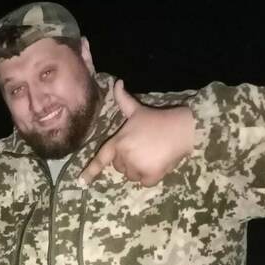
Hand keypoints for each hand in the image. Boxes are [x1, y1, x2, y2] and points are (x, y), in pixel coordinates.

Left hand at [79, 79, 194, 186]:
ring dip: (140, 170)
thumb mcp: (136, 110)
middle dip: (129, 161)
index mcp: (118, 142)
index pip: (101, 159)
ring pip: (132, 176)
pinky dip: (151, 177)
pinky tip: (158, 163)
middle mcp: (124, 155)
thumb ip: (123, 99)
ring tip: (152, 154)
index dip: (90, 172)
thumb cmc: (157, 119)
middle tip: (144, 148)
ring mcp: (137, 166)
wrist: (182, 128)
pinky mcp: (150, 174)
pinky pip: (145, 182)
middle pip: (120, 167)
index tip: (81, 182)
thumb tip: (117, 81)